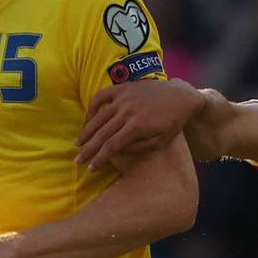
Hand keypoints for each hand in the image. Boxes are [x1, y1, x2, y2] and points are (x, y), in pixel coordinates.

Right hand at [76, 79, 203, 169]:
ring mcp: (124, 98)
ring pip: (99, 117)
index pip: (112, 146)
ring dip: (86, 131)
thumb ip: (140, 148)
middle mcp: (128, 111)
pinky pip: (102, 96)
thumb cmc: (173, 122)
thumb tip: (119, 152)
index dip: (100, 158)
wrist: (180, 96)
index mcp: (138, 126)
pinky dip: (92, 106)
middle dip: (89, 149)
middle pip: (102, 134)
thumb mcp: (162, 141)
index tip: (91, 168)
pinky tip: (89, 117)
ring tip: (79, 143)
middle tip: (78, 160)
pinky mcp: (123, 88)